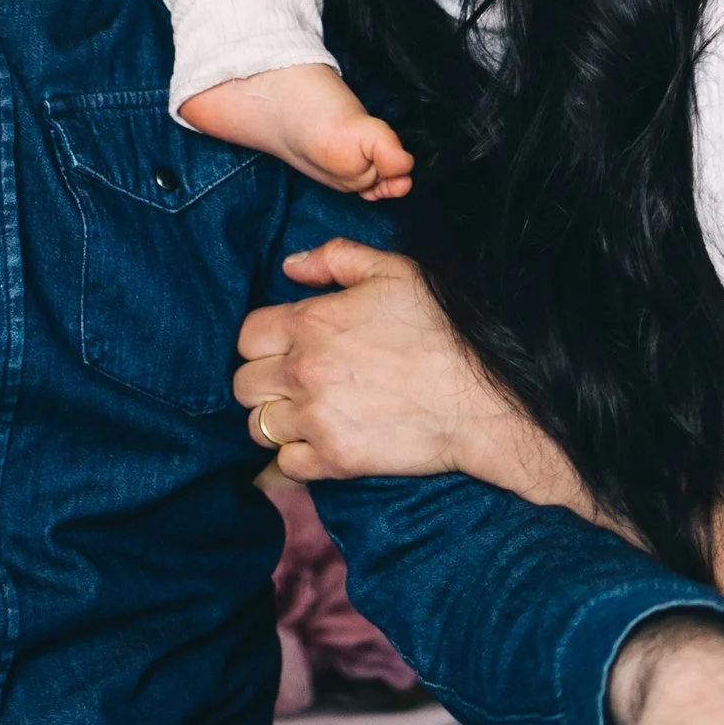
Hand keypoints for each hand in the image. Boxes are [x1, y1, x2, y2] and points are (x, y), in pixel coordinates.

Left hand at [233, 241, 558, 492]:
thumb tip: (290, 266)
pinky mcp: (335, 459)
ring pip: (258, 427)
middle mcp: (303, 371)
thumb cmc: (441, 328)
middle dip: (262, 382)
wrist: (480, 395)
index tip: (285, 347)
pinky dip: (296, 458)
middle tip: (294, 383)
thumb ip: (335, 259)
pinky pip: (286, 465)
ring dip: (275, 421)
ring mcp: (316, 419)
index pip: (247, 336)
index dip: (262, 341)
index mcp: (310, 322)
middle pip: (243, 384)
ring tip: (305, 414)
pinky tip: (319, 443)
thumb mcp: (393, 271)